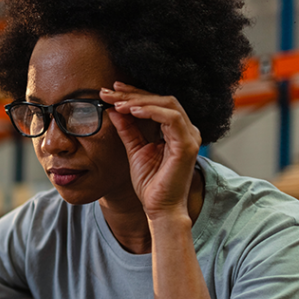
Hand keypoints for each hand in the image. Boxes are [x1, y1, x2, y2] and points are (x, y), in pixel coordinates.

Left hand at [100, 82, 201, 219]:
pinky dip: (151, 111)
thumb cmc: (151, 183)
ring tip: (117, 102)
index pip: (156, 103)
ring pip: (167, 104)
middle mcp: (186, 129)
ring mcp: (190, 136)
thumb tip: (113, 110)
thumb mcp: (134, 150)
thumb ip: (127, 130)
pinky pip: (172, 118)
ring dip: (139, 100)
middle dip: (133, 93)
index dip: (134, 94)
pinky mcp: (188, 145)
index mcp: (176, 130)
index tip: (110, 90)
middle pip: (162, 99)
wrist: (160, 208)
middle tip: (108, 91)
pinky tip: (132, 111)